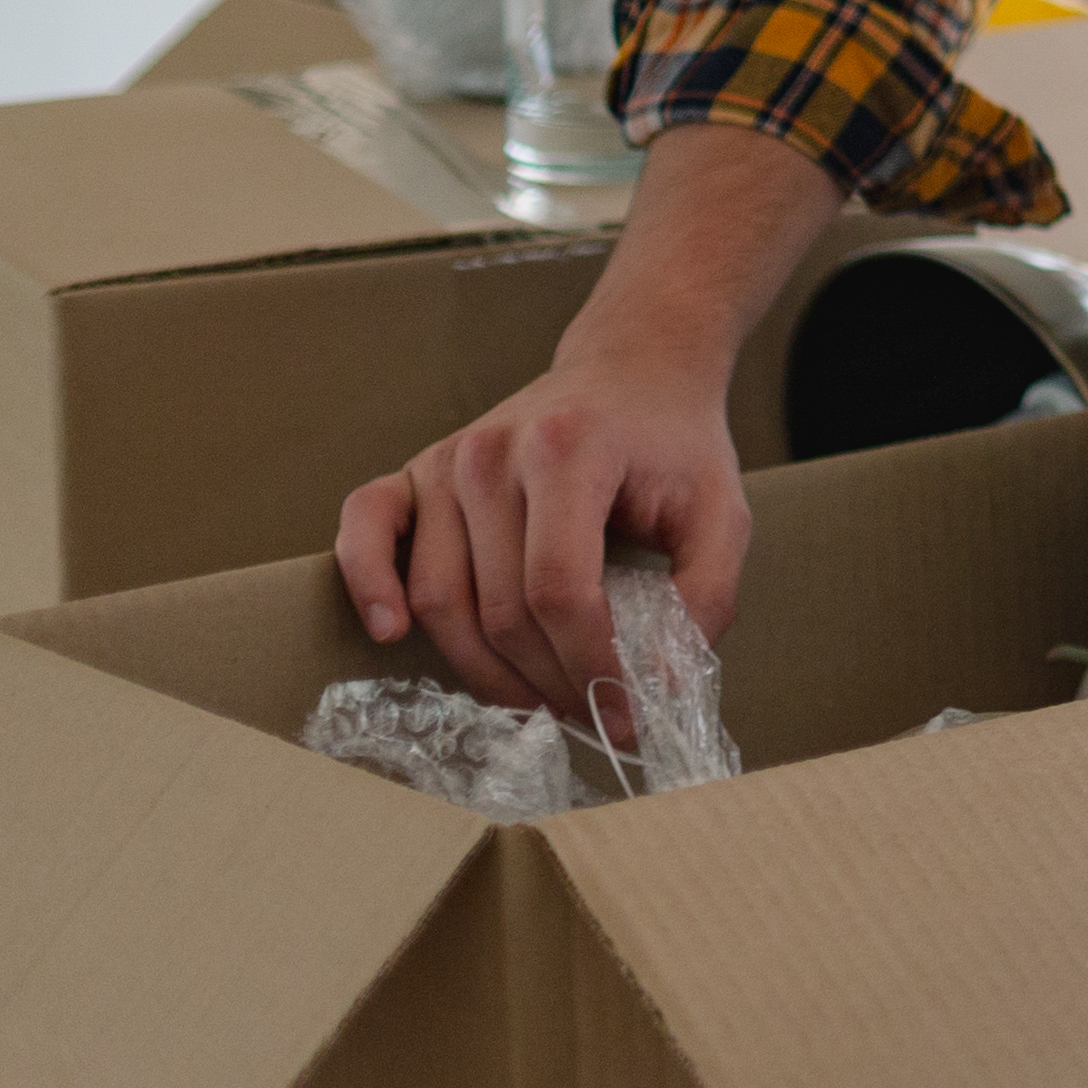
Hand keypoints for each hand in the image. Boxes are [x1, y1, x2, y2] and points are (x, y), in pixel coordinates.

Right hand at [333, 121, 829, 736]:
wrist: (636, 369)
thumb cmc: (675, 446)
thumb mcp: (722, 511)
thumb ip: (705, 595)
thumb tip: (659, 686)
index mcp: (572, 450)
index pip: (561, 590)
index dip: (589, 665)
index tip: (623, 714)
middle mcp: (495, 453)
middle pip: (500, 607)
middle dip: (547, 681)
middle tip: (589, 717)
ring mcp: (447, 460)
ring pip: (440, 597)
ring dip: (484, 670)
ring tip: (537, 703)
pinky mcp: (415, 471)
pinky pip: (365, 529)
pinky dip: (367, 583)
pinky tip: (389, 631)